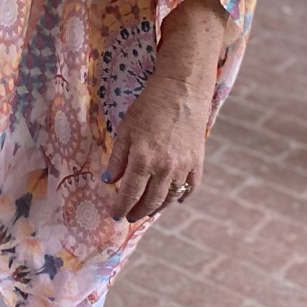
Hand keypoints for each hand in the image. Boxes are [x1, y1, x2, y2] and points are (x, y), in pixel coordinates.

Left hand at [102, 0, 225, 221]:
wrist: (182, 90)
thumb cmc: (149, 106)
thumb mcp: (125, 129)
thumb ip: (117, 158)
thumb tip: (108, 181)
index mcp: (143, 159)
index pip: (129, 193)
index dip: (121, 207)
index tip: (115, 215)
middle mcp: (164, 168)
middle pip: (150, 201)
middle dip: (138, 212)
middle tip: (130, 216)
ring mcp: (183, 166)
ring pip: (170, 198)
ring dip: (157, 207)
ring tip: (147, 210)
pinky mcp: (197, 162)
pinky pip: (190, 188)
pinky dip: (182, 197)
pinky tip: (175, 199)